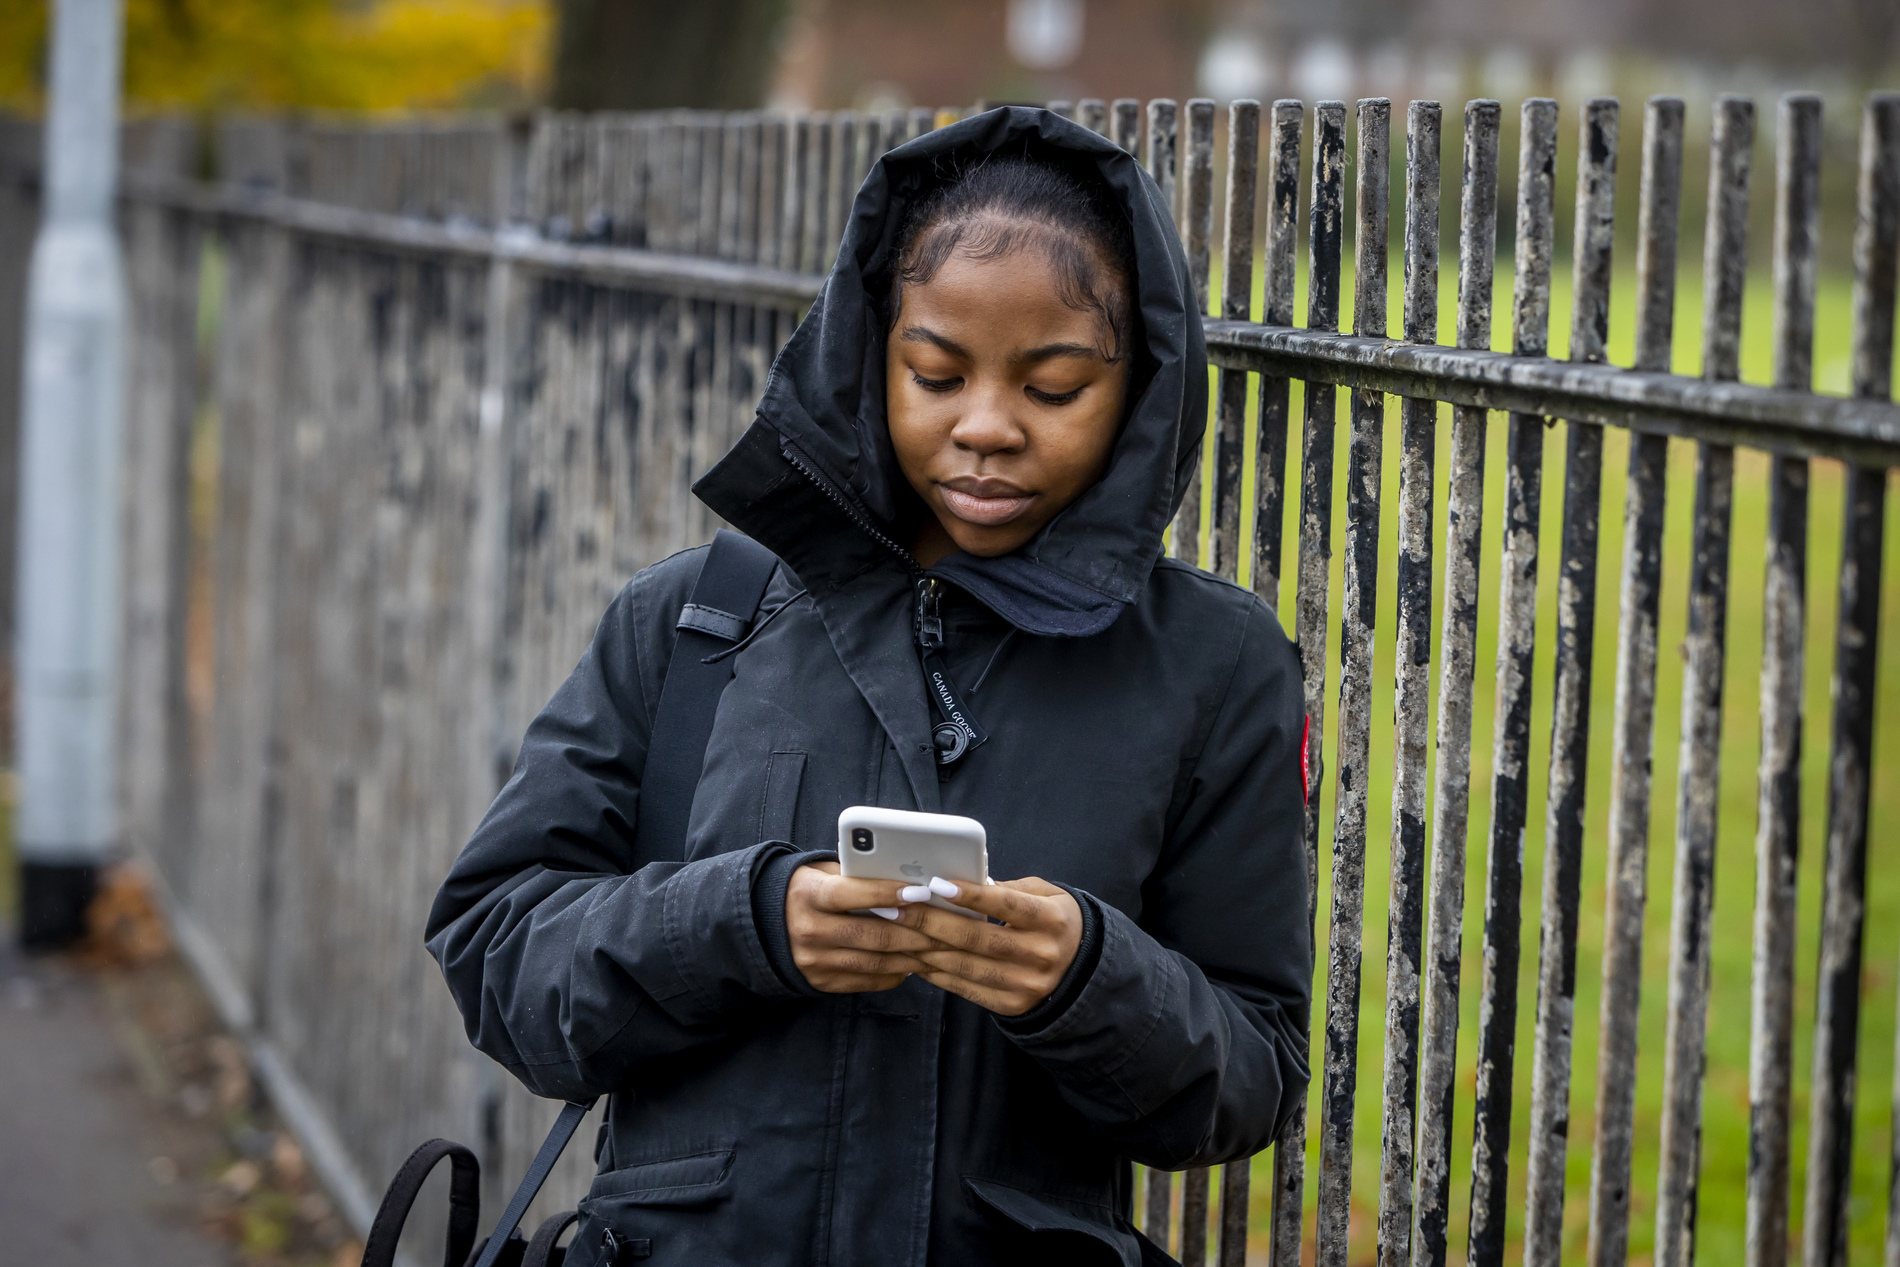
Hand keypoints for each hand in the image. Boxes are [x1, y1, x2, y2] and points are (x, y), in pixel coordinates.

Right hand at [784, 861, 937, 992]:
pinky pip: (865, 981)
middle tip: (945, 928)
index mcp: (809, 895)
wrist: (763, 923)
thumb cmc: (808, 889)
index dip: (889, 893)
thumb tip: (906, 877)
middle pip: (873, 934)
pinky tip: (911, 964)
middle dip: (915, 932)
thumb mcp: (823, 872)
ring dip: (911, 957)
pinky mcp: (820, 982)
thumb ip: (857, 875)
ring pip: (874, 962)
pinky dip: (893, 974)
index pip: (854, 894)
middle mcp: (809, 930)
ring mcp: (814, 961)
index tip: (921, 892)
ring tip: (936, 949)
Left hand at [886, 876, 1083, 1016]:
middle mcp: (1041, 955)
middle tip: (898, 907)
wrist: (1081, 969)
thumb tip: (964, 883)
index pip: (1007, 905)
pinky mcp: (1011, 1006)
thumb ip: (1008, 889)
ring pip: (966, 965)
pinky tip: (917, 958)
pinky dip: (938, 974)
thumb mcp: (1044, 894)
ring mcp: (1026, 985)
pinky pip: (966, 989)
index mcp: (1052, 921)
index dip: (971, 896)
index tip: (936, 883)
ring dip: (926, 948)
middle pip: (978, 938)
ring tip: (897, 931)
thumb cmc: (1053, 920)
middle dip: (932, 921)